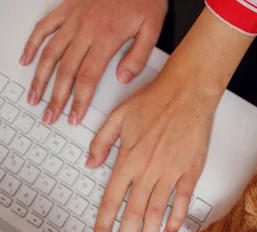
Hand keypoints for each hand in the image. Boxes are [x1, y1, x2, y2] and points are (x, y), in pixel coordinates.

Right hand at [20, 0, 167, 124]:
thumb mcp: (152, 29)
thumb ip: (138, 56)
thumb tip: (123, 78)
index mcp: (107, 38)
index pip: (87, 77)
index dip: (78, 100)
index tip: (73, 116)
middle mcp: (85, 29)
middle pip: (66, 70)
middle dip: (57, 97)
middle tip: (51, 116)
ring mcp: (73, 19)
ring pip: (50, 52)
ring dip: (40, 77)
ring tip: (34, 96)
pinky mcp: (66, 9)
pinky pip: (43, 27)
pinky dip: (32, 44)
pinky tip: (26, 61)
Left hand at [89, 71, 217, 231]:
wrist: (187, 92)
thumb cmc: (155, 100)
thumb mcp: (117, 116)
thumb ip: (101, 142)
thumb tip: (90, 163)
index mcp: (127, 159)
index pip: (110, 201)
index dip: (103, 225)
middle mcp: (147, 170)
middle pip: (132, 214)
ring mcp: (170, 172)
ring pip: (156, 212)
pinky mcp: (190, 171)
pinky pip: (182, 200)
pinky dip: (176, 217)